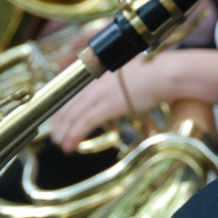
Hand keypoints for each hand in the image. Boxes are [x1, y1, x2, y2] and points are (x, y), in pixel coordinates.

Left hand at [50, 54, 174, 153]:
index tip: (57, 120)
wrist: (162, 73)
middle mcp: (93, 81)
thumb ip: (111, 83)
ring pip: (73, 115)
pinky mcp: (108, 104)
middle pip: (67, 104)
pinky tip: (70, 145)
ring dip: (64, 132)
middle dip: (59, 123)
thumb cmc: (150, 72)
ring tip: (60, 144)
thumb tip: (109, 96)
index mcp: (95, 72)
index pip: (69, 92)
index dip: (60, 108)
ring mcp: (99, 92)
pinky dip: (75, 135)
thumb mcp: (124, 73)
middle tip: (55, 136)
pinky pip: (86, 122)